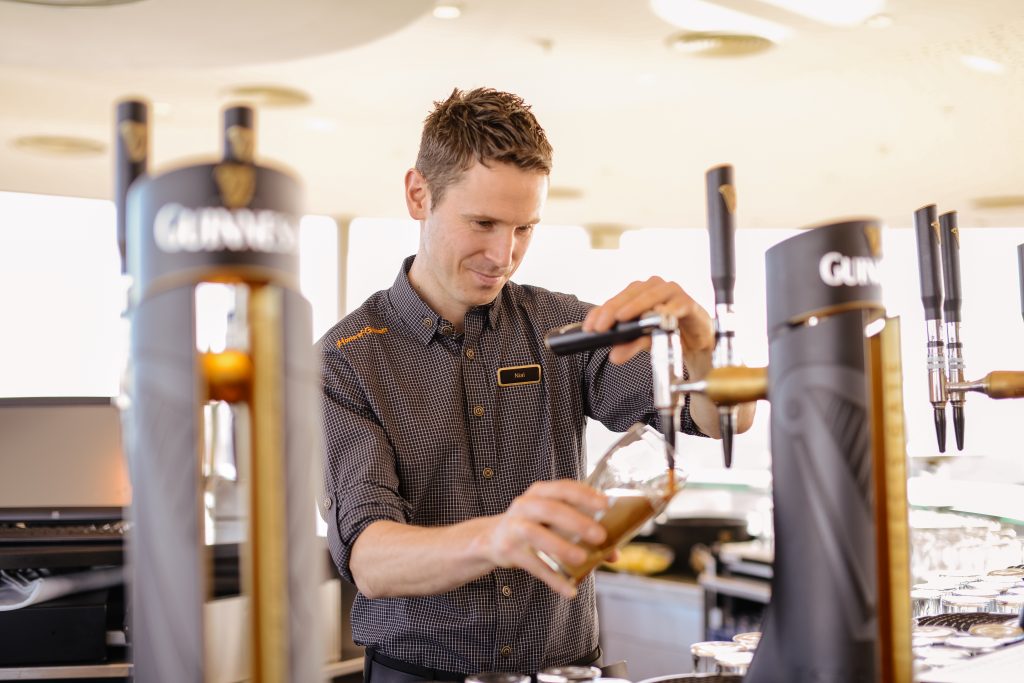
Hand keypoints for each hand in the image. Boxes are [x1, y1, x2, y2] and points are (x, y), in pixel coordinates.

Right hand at [484, 479, 608, 597]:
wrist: (492, 538)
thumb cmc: (533, 525)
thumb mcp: (553, 521)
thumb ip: (583, 532)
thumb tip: (614, 553)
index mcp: (540, 492)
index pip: (563, 488)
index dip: (585, 495)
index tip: (606, 505)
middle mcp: (525, 505)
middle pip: (551, 509)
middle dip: (577, 521)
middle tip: (600, 535)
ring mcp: (514, 527)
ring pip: (536, 535)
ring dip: (561, 547)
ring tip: (582, 559)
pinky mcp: (509, 550)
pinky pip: (533, 566)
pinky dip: (552, 578)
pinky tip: (569, 590)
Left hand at [582, 276, 714, 371]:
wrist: (697, 342)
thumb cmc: (669, 334)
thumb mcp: (644, 342)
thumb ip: (629, 345)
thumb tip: (614, 355)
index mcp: (639, 294)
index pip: (615, 300)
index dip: (600, 313)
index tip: (589, 328)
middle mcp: (653, 288)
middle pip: (629, 294)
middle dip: (613, 310)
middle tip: (601, 327)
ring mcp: (671, 292)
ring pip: (651, 295)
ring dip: (636, 306)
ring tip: (622, 318)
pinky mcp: (688, 302)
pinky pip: (677, 304)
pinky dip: (667, 310)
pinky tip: (658, 317)